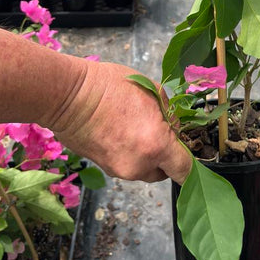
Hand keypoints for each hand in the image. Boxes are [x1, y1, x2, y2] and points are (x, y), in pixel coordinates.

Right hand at [45, 61, 191, 183]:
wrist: (68, 96)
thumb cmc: (109, 86)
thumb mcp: (152, 91)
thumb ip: (169, 114)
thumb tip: (174, 128)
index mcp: (157, 145)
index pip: (184, 170)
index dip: (191, 166)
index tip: (189, 156)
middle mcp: (139, 165)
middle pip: (164, 173)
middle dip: (166, 157)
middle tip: (159, 132)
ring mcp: (119, 170)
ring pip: (143, 170)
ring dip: (146, 156)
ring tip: (135, 127)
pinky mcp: (104, 169)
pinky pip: (125, 165)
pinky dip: (128, 154)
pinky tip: (120, 131)